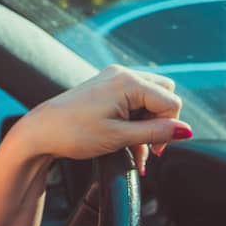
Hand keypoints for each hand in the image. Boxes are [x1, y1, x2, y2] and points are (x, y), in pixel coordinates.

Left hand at [3, 65, 193, 174]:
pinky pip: (132, 101)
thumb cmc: (74, 133)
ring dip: (148, 125)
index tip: (155, 151)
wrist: (40, 132)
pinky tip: (128, 143)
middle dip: (161, 122)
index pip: (171, 102)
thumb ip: (156, 133)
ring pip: (148, 99)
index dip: (169, 128)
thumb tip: (186, 131)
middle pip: (163, 94)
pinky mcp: (105, 88)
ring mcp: (112, 79)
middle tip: (149, 147)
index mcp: (129, 82)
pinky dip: (134, 121)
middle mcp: (122, 74)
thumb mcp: (120, 137)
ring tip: (136, 151)